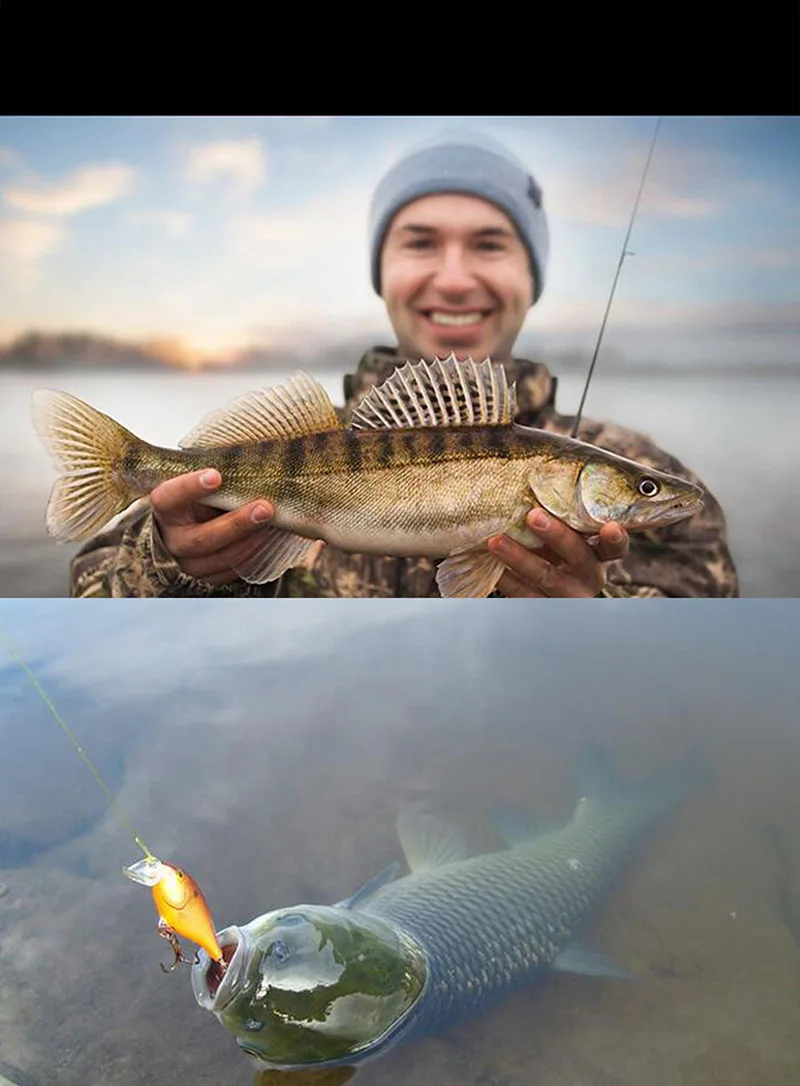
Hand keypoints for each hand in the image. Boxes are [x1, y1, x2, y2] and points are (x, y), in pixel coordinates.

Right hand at [151, 469, 274, 587]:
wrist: (189, 526)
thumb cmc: (197, 497)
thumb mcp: (197, 484)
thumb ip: (213, 478)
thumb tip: (250, 463)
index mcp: (164, 510)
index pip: (169, 498)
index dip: (190, 488)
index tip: (216, 475)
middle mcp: (172, 541)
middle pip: (203, 538)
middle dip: (237, 524)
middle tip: (265, 508)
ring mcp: (189, 563)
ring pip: (222, 557)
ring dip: (252, 540)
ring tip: (274, 522)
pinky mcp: (207, 578)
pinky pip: (233, 571)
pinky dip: (254, 554)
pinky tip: (270, 538)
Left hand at [488, 509, 628, 597]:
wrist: (538, 590)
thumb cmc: (552, 546)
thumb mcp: (563, 533)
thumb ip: (561, 513)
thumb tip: (539, 475)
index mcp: (599, 554)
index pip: (615, 547)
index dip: (616, 538)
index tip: (610, 526)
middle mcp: (588, 576)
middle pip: (578, 557)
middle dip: (557, 536)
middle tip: (533, 515)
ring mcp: (566, 596)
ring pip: (546, 577)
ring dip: (519, 558)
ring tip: (495, 541)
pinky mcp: (542, 610)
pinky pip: (524, 596)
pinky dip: (507, 579)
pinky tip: (491, 563)